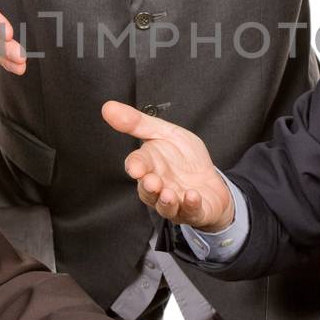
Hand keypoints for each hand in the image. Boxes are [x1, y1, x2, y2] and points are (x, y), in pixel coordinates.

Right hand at [101, 101, 233, 231]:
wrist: (210, 181)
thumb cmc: (184, 158)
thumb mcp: (164, 132)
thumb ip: (137, 122)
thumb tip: (108, 107)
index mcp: (150, 166)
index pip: (138, 165)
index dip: (136, 166)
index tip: (135, 167)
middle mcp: (159, 187)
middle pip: (148, 190)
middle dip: (149, 187)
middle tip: (152, 181)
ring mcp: (176, 202)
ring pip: (165, 206)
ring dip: (166, 201)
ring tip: (169, 194)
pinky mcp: (194, 211)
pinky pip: (191, 212)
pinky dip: (191, 205)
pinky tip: (193, 196)